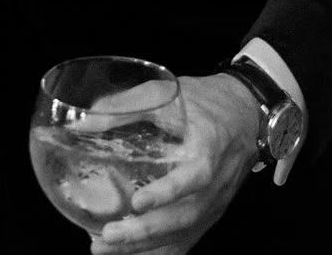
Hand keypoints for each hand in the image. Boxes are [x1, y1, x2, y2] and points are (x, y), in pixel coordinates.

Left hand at [90, 75, 257, 254]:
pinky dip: (159, 252)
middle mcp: (216, 184)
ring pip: (183, 234)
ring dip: (145, 247)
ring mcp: (214, 204)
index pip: (195, 177)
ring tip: (105, 249)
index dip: (168, 192)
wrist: (245, 112)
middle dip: (145, 231)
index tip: (138, 202)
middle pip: (184, 217)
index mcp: (209, 149)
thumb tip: (86, 120)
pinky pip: (186, 240)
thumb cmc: (206, 100)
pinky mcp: (210, 214)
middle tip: (108, 236)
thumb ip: (128, 105)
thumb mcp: (167, 91)